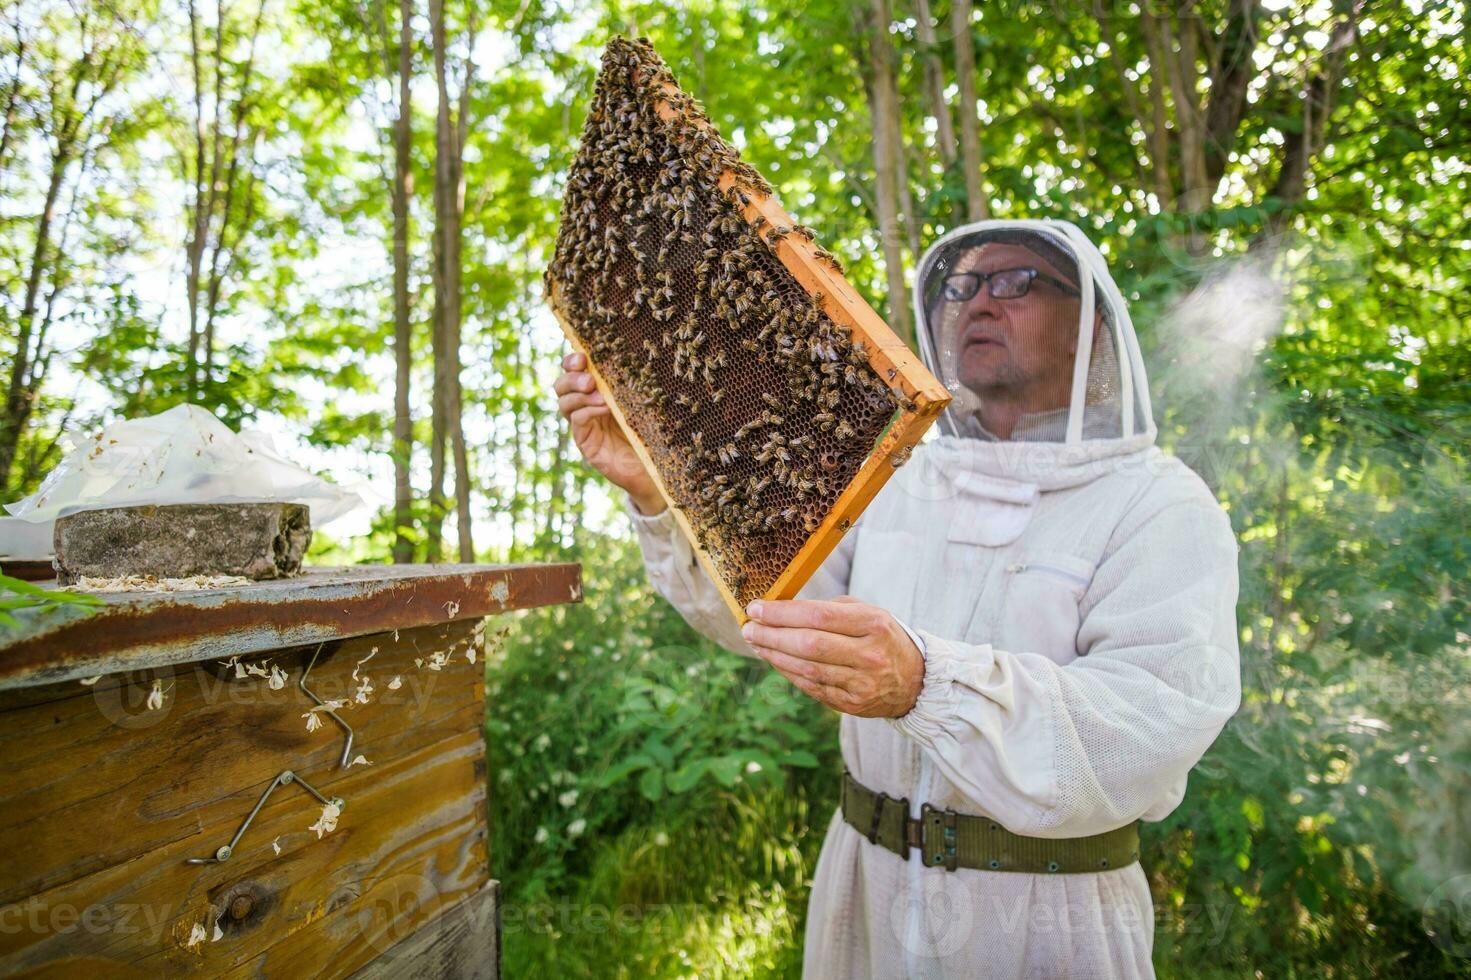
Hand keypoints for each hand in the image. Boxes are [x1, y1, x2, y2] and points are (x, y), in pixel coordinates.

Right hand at [554, 351, 664, 514]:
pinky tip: (604, 408)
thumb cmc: (651, 430)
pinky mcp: (585, 441)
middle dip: (572, 377)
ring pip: (565, 402)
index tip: (583, 357)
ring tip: (598, 393)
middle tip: (590, 380)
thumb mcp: (641, 401)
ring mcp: (583, 424)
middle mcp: (585, 405)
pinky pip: (578, 421)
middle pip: (562, 385)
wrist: (654, 466)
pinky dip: (588, 411)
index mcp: (596, 390)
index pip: (574, 370)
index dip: (573, 361)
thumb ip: (630, 383)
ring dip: (579, 394)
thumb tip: (631, 358)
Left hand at [741, 597, 924, 717]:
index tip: (756, 608)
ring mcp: (861, 683)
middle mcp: (869, 655)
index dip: (782, 613)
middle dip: (771, 635)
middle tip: (748, 627)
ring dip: (774, 655)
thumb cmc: (883, 637)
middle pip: (809, 644)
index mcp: (874, 624)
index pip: (819, 616)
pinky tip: (774, 660)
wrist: (915, 681)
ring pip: (806, 669)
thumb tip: (782, 609)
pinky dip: (788, 672)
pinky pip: (811, 687)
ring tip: (756, 642)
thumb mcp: (868, 613)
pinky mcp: (851, 704)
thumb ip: (829, 608)